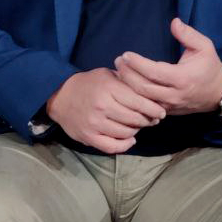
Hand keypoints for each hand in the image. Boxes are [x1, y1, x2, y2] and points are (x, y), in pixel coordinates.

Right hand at [45, 68, 166, 154]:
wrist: (61, 96)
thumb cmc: (89, 84)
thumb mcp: (108, 74)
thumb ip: (127, 81)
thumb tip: (151, 90)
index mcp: (109, 89)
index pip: (139, 102)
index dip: (153, 109)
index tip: (161, 111)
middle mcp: (102, 107)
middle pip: (135, 119)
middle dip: (148, 120)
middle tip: (153, 120)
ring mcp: (95, 123)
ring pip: (126, 133)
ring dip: (137, 131)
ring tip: (139, 126)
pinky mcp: (89, 137)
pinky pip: (112, 147)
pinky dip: (124, 145)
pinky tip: (130, 139)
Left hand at [113, 18, 221, 115]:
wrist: (218, 94)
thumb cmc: (209, 67)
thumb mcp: (205, 47)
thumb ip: (188, 34)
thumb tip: (174, 22)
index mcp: (182, 78)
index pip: (153, 72)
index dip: (137, 64)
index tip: (125, 54)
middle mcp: (174, 95)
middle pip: (143, 88)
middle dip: (127, 74)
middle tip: (117, 61)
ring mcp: (169, 106)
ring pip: (142, 100)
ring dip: (127, 86)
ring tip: (118, 72)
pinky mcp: (166, 112)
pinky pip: (145, 107)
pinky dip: (133, 97)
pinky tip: (125, 86)